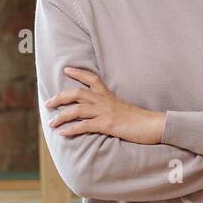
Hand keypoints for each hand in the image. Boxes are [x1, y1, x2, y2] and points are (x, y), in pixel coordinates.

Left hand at [44, 67, 165, 142]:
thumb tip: (102, 113)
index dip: (78, 73)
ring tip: (51, 123)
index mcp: (110, 96)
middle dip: (59, 98)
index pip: (92, 79)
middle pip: (77, 93)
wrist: (155, 125)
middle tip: (47, 103)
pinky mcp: (107, 125)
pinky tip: (63, 133)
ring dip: (60, 116)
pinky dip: (71, 129)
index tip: (66, 70)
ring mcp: (106, 112)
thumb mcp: (125, 109)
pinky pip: (85, 125)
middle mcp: (105, 101)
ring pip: (76, 109)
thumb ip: (112, 108)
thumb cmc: (142, 120)